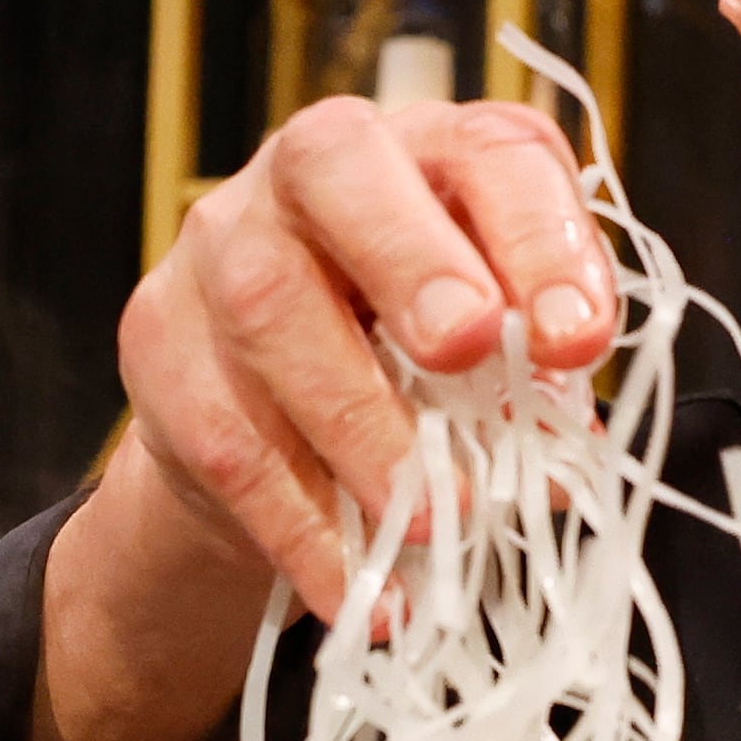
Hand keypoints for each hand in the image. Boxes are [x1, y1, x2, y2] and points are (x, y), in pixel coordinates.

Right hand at [30, 98, 619, 740]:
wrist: (267, 411)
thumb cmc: (412, 358)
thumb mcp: (496, 347)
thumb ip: (534, 377)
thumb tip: (561, 463)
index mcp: (426, 151)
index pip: (486, 153)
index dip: (537, 236)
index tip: (581, 340)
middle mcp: (306, 170)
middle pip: (337, 169)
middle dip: (412, 258)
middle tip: (474, 349)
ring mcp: (215, 249)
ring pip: (268, 311)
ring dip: (363, 426)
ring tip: (439, 523)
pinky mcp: (158, 343)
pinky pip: (225, 435)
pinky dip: (306, 526)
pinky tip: (369, 590)